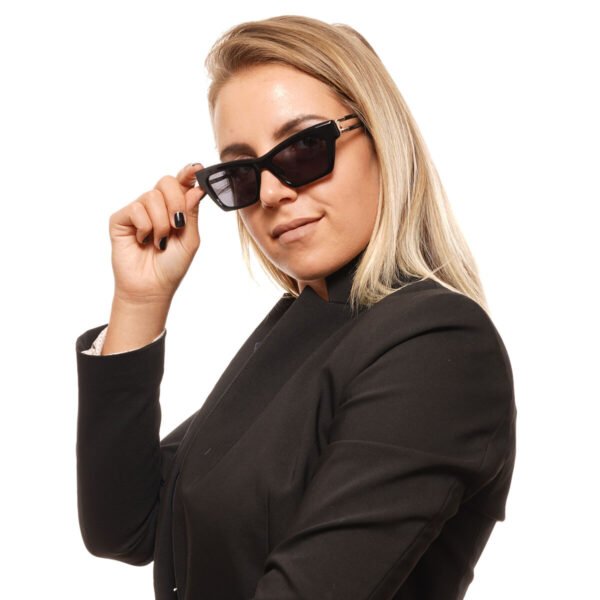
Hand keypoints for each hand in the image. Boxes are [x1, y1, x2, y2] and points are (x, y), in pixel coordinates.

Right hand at [108, 163, 206, 304]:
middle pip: (167, 182)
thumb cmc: (172, 265)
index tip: (197, 168)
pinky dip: (145, 228)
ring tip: (159, 241)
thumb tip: (196, 188)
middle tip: (177, 225)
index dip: (188, 173)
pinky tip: (144, 241)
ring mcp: (138, 211)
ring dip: (161, 223)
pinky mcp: (121, 219)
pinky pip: (136, 209)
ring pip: (152, 197)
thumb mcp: (190, 239)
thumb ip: (191, 213)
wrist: (152, 287)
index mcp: (176, 208)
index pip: (182, 184)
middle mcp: (156, 206)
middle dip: (176, 203)